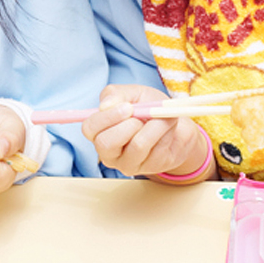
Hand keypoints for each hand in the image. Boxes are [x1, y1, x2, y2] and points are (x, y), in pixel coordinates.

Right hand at [81, 85, 205, 178]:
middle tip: (141, 117)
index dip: (107, 117)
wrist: (174, 122)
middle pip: (106, 143)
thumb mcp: (132, 94)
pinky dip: (165, 133)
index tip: (128, 107)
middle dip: (127, 125)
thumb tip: (105, 106)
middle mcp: (108, 152)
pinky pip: (157, 150)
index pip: (89, 129)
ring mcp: (127, 163)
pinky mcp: (148, 168)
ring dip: (153, 126)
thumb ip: (116, 94)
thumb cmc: (147, 107)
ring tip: (159, 118)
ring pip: (137, 146)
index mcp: (98, 131)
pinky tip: (166, 130)